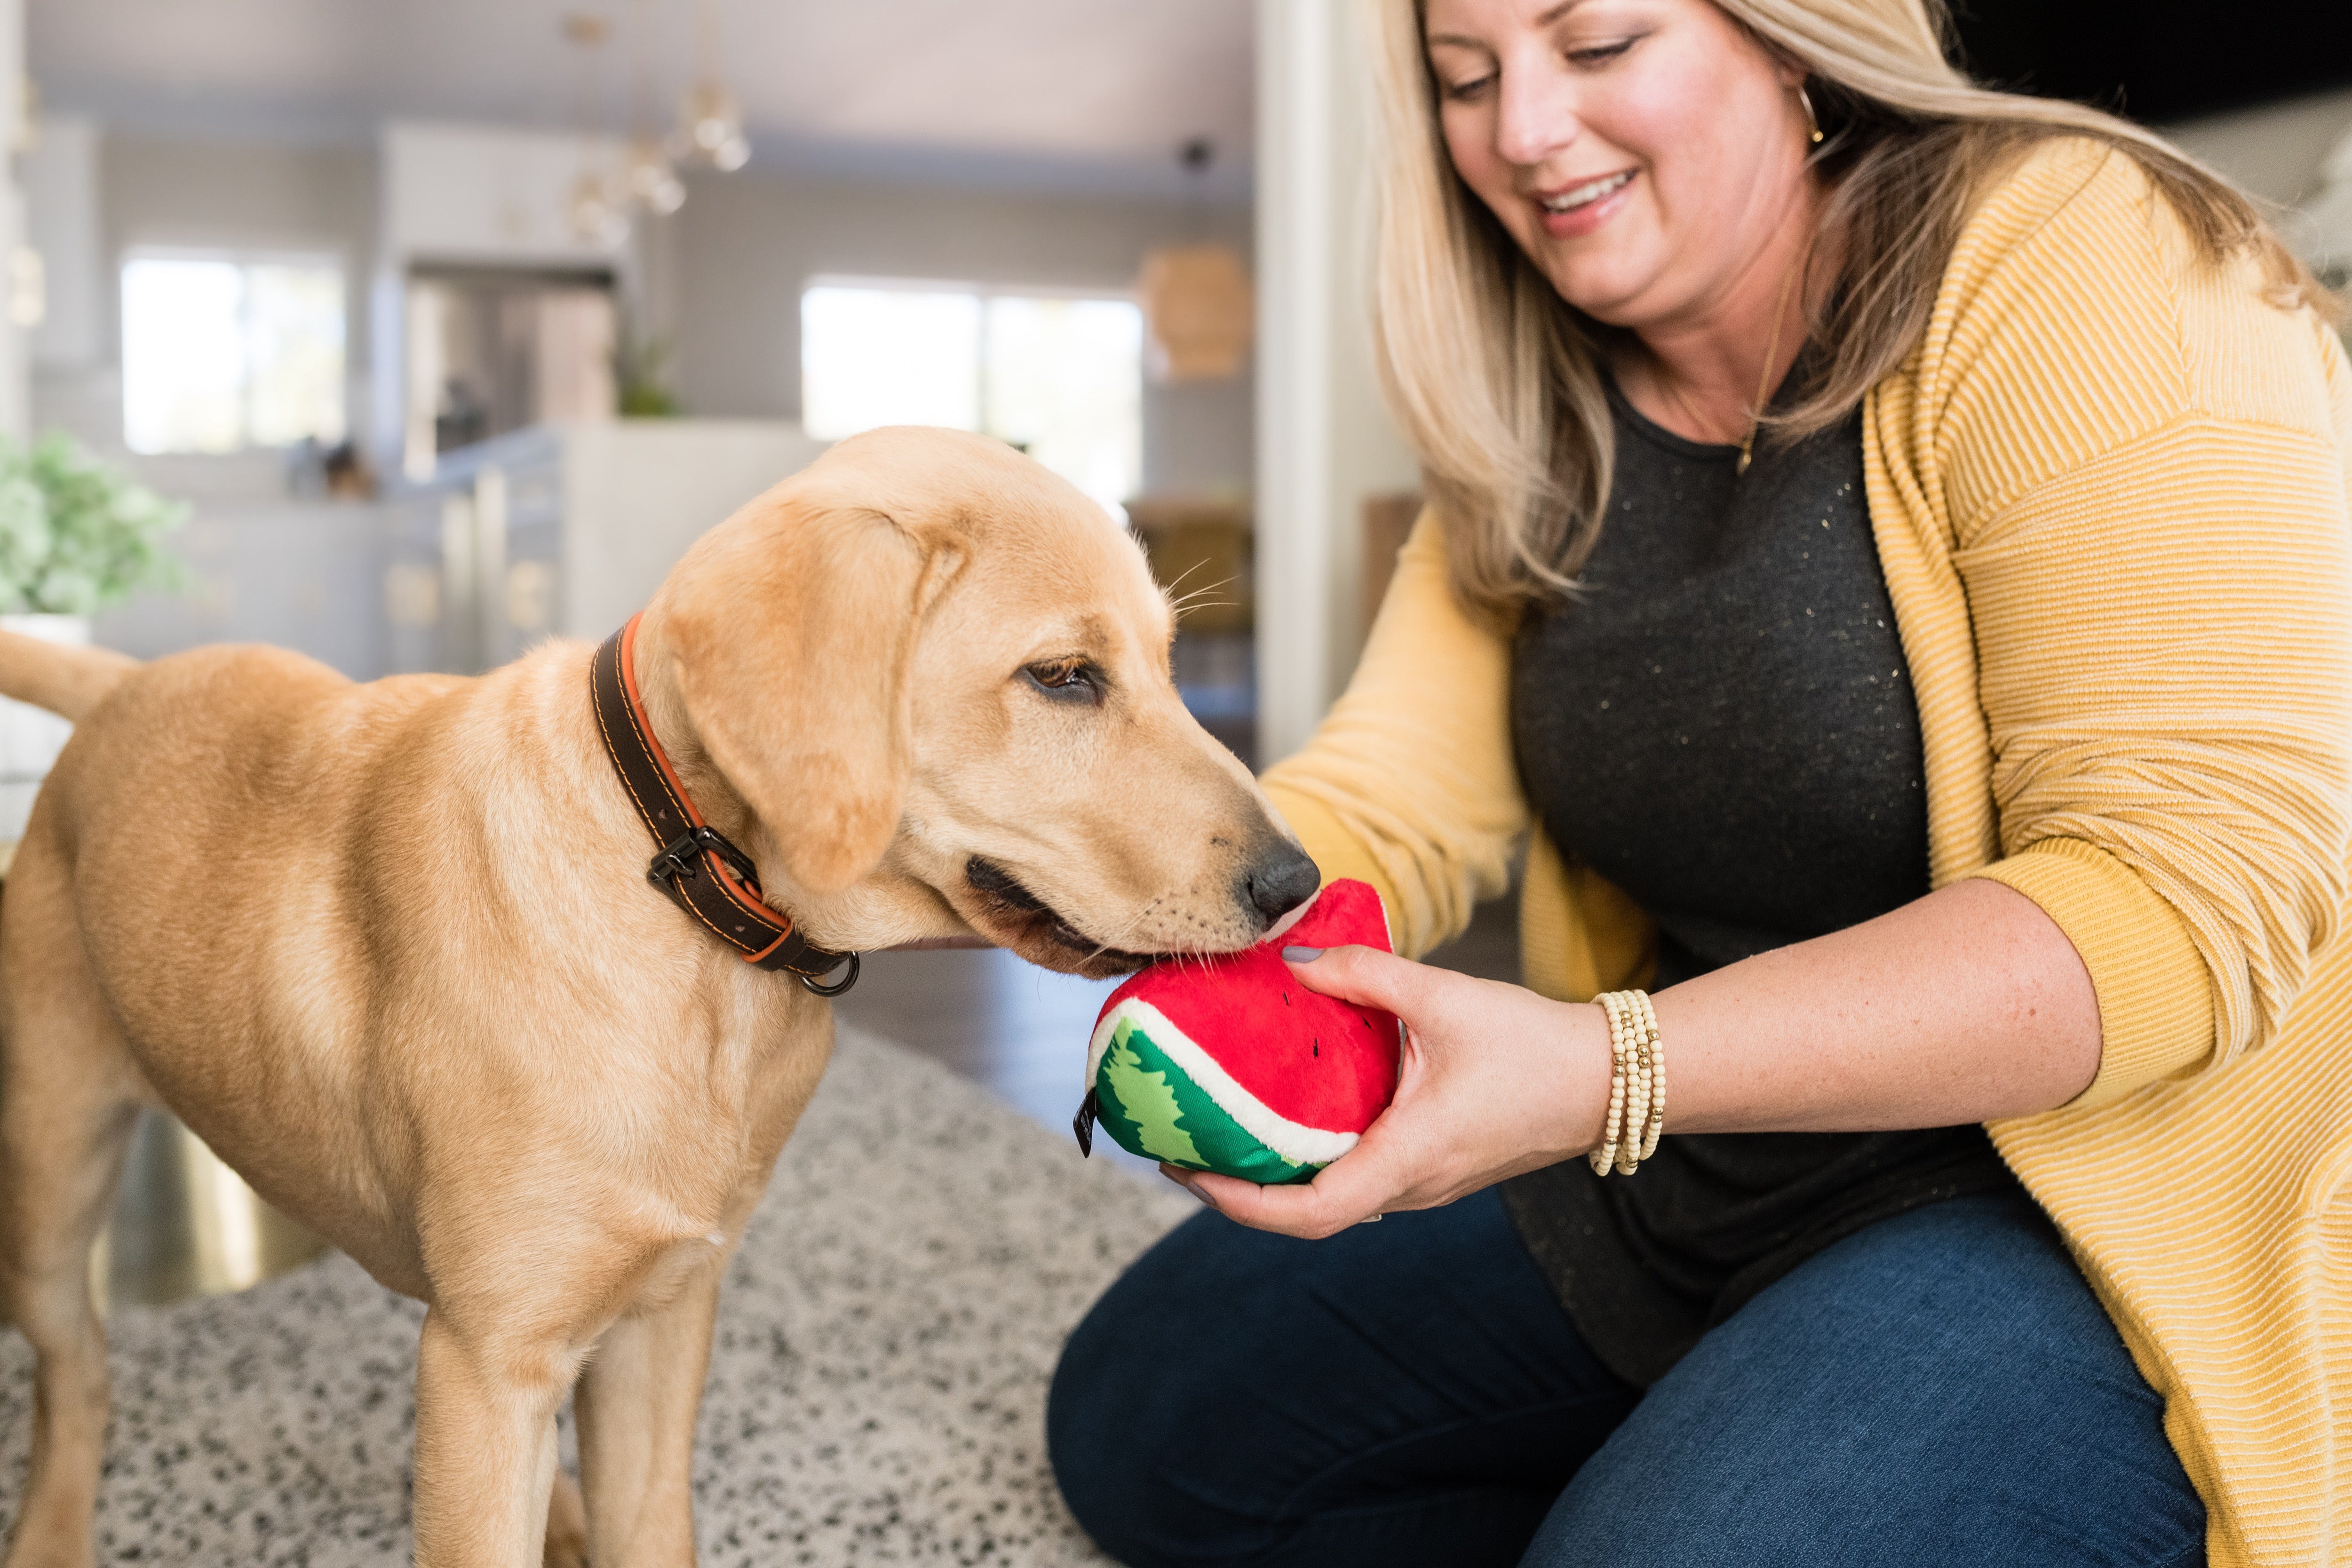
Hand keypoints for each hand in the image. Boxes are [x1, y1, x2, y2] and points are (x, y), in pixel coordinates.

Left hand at [1169, 946, 1612, 1237]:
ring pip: (1334, 1197)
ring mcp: (1426, 1183)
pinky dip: (1314, 1157)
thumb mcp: (1444, 997)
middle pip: (1308, 1212)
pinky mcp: (1436, 1167)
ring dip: (1276, 1175)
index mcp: (1409, 1158)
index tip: (1188, 1171)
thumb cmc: (1536, 1045)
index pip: (1309, 1213)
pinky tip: (1291, 1115)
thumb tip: (1293, 958)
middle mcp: (1413, 1186)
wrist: (1612, 1078)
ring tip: (1223, 1129)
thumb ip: (1365, 974)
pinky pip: (1360, 1176)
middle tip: (1183, 1144)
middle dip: (1240, 1188)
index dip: (1239, 1202)